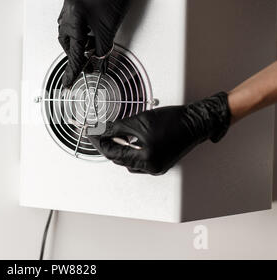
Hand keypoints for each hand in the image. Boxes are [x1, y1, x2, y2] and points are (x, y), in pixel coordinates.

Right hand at [57, 0, 160, 87]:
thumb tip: (99, 66)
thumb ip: (102, 53)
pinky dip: (79, 33)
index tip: (68, 82)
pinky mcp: (73, 5)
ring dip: (80, 43)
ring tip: (93, 44)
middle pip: (68, 43)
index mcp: (74, 18)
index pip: (73, 51)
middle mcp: (68, 12)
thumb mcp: (108, 32)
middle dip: (79, 53)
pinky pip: (71, 24)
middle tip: (88, 62)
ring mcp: (69, 7)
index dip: (73, 69)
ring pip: (69, 34)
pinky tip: (90, 34)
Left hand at [88, 92, 230, 174]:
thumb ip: (116, 127)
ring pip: (127, 161)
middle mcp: (151, 167)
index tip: (90, 133)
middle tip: (96, 133)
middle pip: (119, 159)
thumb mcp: (139, 121)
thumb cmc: (174, 120)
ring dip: (117, 149)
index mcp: (146, 159)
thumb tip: (100, 129)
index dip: (99, 142)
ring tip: (110, 136)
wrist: (196, 120)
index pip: (113, 152)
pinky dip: (129, 151)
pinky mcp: (159, 162)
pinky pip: (138, 160)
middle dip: (107, 145)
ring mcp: (156, 166)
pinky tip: (126, 141)